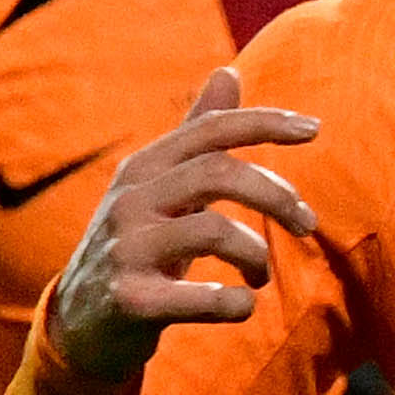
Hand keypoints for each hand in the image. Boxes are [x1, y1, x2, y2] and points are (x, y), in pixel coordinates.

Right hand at [43, 65, 321, 385]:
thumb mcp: (160, 187)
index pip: (210, 130)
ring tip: (259, 275)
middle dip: (277, 196)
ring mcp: (126, 250)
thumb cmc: (138, 247)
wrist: (80, 324)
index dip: (265, 122)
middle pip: (218, 174)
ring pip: (214, 231)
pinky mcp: (130, 302)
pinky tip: (241, 304)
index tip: (314, 128)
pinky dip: (236, 303)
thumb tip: (229, 71)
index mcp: (143, 169)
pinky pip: (203, 298)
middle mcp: (129, 201)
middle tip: (308, 224)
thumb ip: (196, 136)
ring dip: (257, 255)